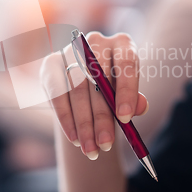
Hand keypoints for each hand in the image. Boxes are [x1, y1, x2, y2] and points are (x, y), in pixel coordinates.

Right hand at [41, 32, 148, 159]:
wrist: (88, 83)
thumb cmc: (114, 89)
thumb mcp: (128, 94)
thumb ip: (135, 100)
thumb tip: (140, 108)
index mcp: (122, 43)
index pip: (125, 64)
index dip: (125, 91)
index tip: (125, 119)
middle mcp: (95, 41)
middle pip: (97, 80)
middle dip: (102, 116)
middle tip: (106, 144)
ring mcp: (71, 50)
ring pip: (76, 90)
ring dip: (83, 123)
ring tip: (91, 149)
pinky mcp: (51, 63)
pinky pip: (56, 94)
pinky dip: (66, 119)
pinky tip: (75, 138)